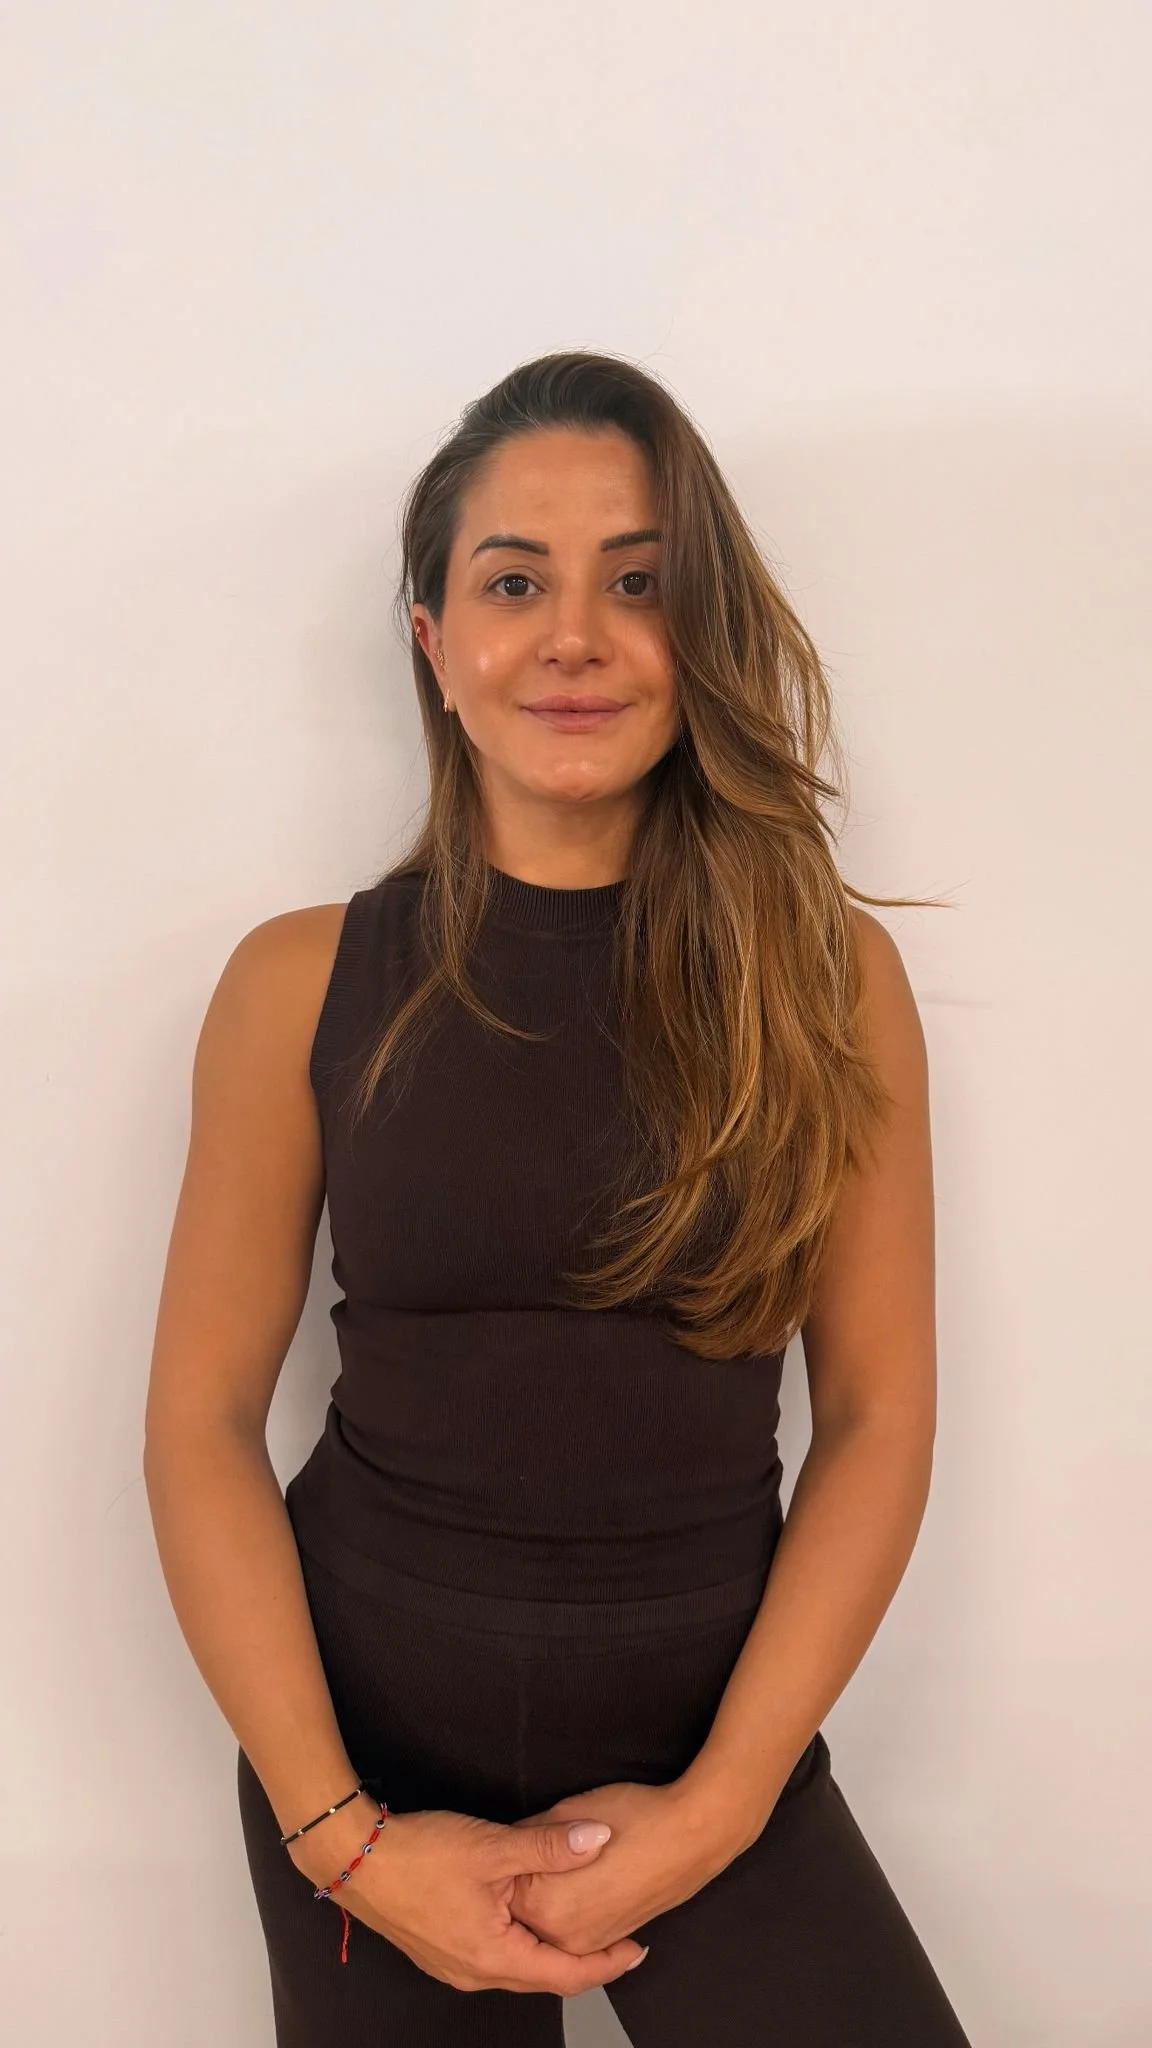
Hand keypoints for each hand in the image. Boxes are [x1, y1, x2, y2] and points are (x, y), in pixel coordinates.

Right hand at [289, 1795, 647, 1993]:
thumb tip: (600, 1840)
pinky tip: (529, 1920)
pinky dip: (522, 1946)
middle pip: (544, 1977)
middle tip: (619, 1941)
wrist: (353, 1858)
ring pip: (518, 1969)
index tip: (638, 1948)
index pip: (566, 1974)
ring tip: (583, 1930)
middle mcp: (475, 1973)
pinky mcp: (439, 1950)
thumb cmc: (419, 1854)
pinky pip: (494, 1959)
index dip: (607, 1963)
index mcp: (493, 1957)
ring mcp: (454, 1965)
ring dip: (551, 1954)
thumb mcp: (492, 1846)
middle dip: (585, 1962)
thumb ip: (550, 1847)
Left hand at [507, 1778, 747, 1954]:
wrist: (692, 1835)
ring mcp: (589, 1942)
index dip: (516, 1853)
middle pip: (524, 1906)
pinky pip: (575, 1928)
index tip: (530, 1835)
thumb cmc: (634, 1818)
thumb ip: (531, 1837)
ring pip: (548, 1920)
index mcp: (542, 1904)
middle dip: (531, 1878)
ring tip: (577, 1860)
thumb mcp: (567, 1813)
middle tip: (554, 1847)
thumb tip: (514, 1842)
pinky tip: (590, 1877)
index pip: (505, 1880)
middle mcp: (562, 1936)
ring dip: (552, 1894)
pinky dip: (573, 1906)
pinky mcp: (611, 1939)